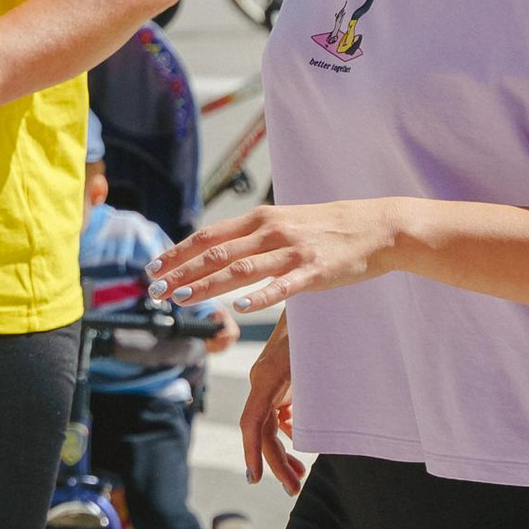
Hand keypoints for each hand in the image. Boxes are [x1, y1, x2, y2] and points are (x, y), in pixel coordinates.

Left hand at [160, 196, 402, 310]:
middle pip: (216, 254)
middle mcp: (270, 232)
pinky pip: (284, 286)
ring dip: (208, 286)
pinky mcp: (315, 271)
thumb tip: (216, 251)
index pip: (208, 237)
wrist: (375, 226)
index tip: (152, 270)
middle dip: (181, 274)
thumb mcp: (283, 223)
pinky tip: (241, 308)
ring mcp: (292, 251)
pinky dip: (261, 297)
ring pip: (241, 270)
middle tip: (155, 292)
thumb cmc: (325, 228)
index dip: (177, 253)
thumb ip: (251, 236)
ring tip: (182, 300)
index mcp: (259, 219)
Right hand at [239, 319, 303, 492]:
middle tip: (294, 488)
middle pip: (262, 432)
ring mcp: (269, 381)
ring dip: (281, 451)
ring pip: (268, 425)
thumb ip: (304, 396)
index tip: (256, 479)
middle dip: (276, 462)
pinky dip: (287, 430)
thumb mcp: (314, 363)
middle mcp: (262, 382)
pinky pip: (276, 413)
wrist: (314, 296)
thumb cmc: (318, 328)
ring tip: (300, 474)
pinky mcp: (279, 380)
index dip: (253, 454)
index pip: (252, 424)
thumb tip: (293, 431)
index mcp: (266, 379)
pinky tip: (301, 442)